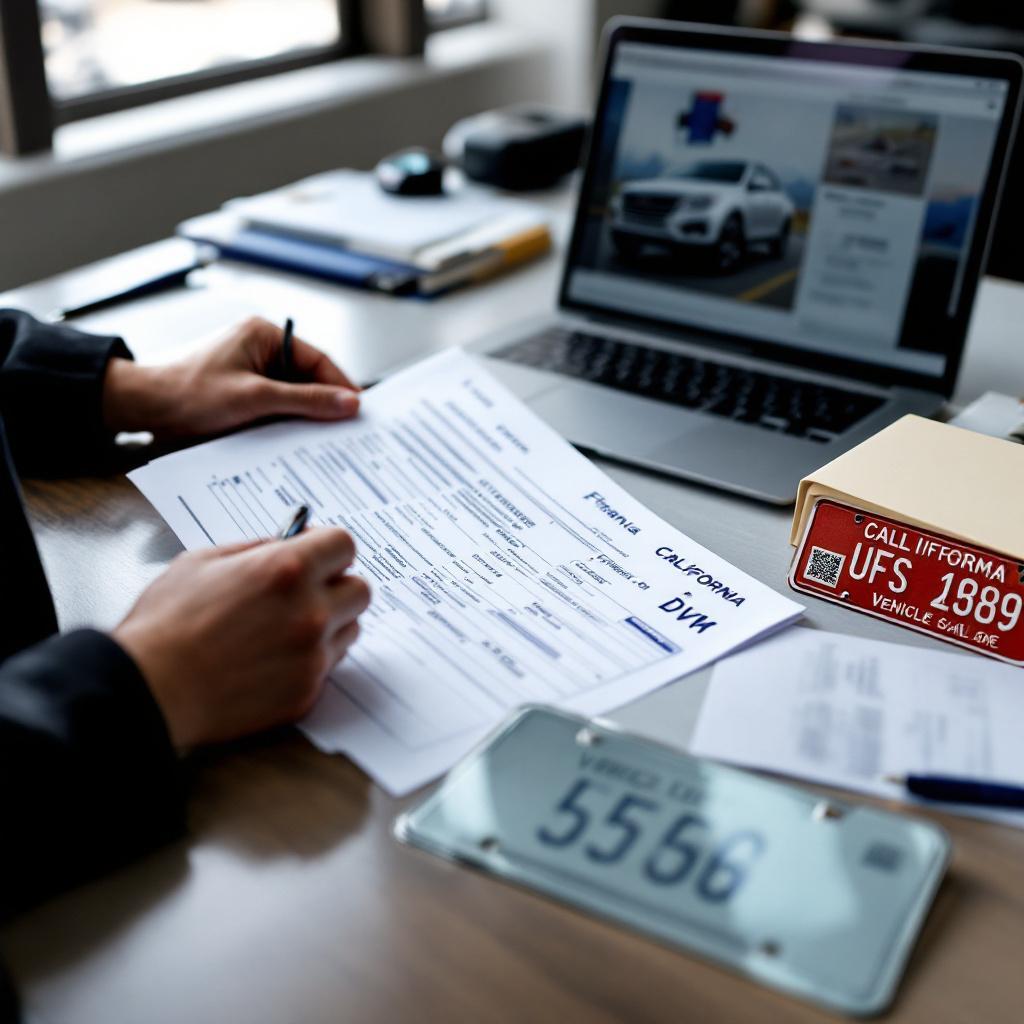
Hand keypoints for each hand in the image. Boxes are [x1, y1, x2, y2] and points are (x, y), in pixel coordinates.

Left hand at [102, 317, 359, 439]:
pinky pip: (277, 408)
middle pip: (309, 379)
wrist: (143, 411)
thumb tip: (349, 402)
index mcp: (264, 335)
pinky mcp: (243, 394)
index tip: (359, 410)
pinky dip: (287, 424)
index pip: (318, 360)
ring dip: (305, 418)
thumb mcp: (254, 398)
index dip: (341, 386)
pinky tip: (296, 442)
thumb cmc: (187, 394)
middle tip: (346, 430)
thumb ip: (306, 400)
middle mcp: (260, 349)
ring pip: (294, 396)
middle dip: (324, 405)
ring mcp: (252, 372)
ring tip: (323, 440)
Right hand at [113, 529, 370, 749]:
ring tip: (285, 628)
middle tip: (307, 592)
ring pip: (350, 629)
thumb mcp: (203, 561)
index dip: (328, 548)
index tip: (315, 554)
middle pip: (360, 589)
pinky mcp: (306, 692)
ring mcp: (312, 656)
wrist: (150, 690)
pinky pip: (327, 666)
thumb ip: (255, 549)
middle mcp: (310, 612)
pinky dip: (309, 660)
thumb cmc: (166, 624)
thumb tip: (286, 542)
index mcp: (286, 570)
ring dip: (329, 624)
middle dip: (337, 586)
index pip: (345, 545)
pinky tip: (273, 659)